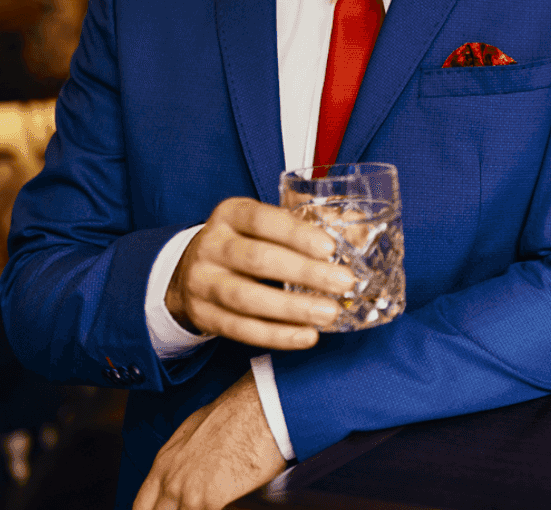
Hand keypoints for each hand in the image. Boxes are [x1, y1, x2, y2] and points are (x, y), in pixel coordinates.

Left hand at [133, 370, 285, 509]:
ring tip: (213, 504)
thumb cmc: (236, 412)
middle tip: (193, 507)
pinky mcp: (209, 500)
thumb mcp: (195, 432)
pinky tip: (229, 506)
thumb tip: (193, 470)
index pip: (140, 506)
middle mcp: (168, 480)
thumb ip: (184, 459)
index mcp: (163, 463)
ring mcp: (186, 493)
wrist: (260, 407)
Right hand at [166, 197, 355, 349]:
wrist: (189, 272)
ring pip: (247, 299)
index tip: (330, 247)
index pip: (262, 220)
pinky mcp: (203, 316)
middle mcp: (211, 245)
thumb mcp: (265, 225)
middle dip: (304, 272)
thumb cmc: (245, 243)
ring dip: (293, 309)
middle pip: (258, 260)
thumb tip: (361, 231)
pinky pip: (242, 330)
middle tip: (344, 282)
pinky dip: (277, 336)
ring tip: (330, 313)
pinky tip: (307, 336)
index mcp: (230, 215)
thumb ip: (308, 225)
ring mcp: (202, 283)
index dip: (296, 234)